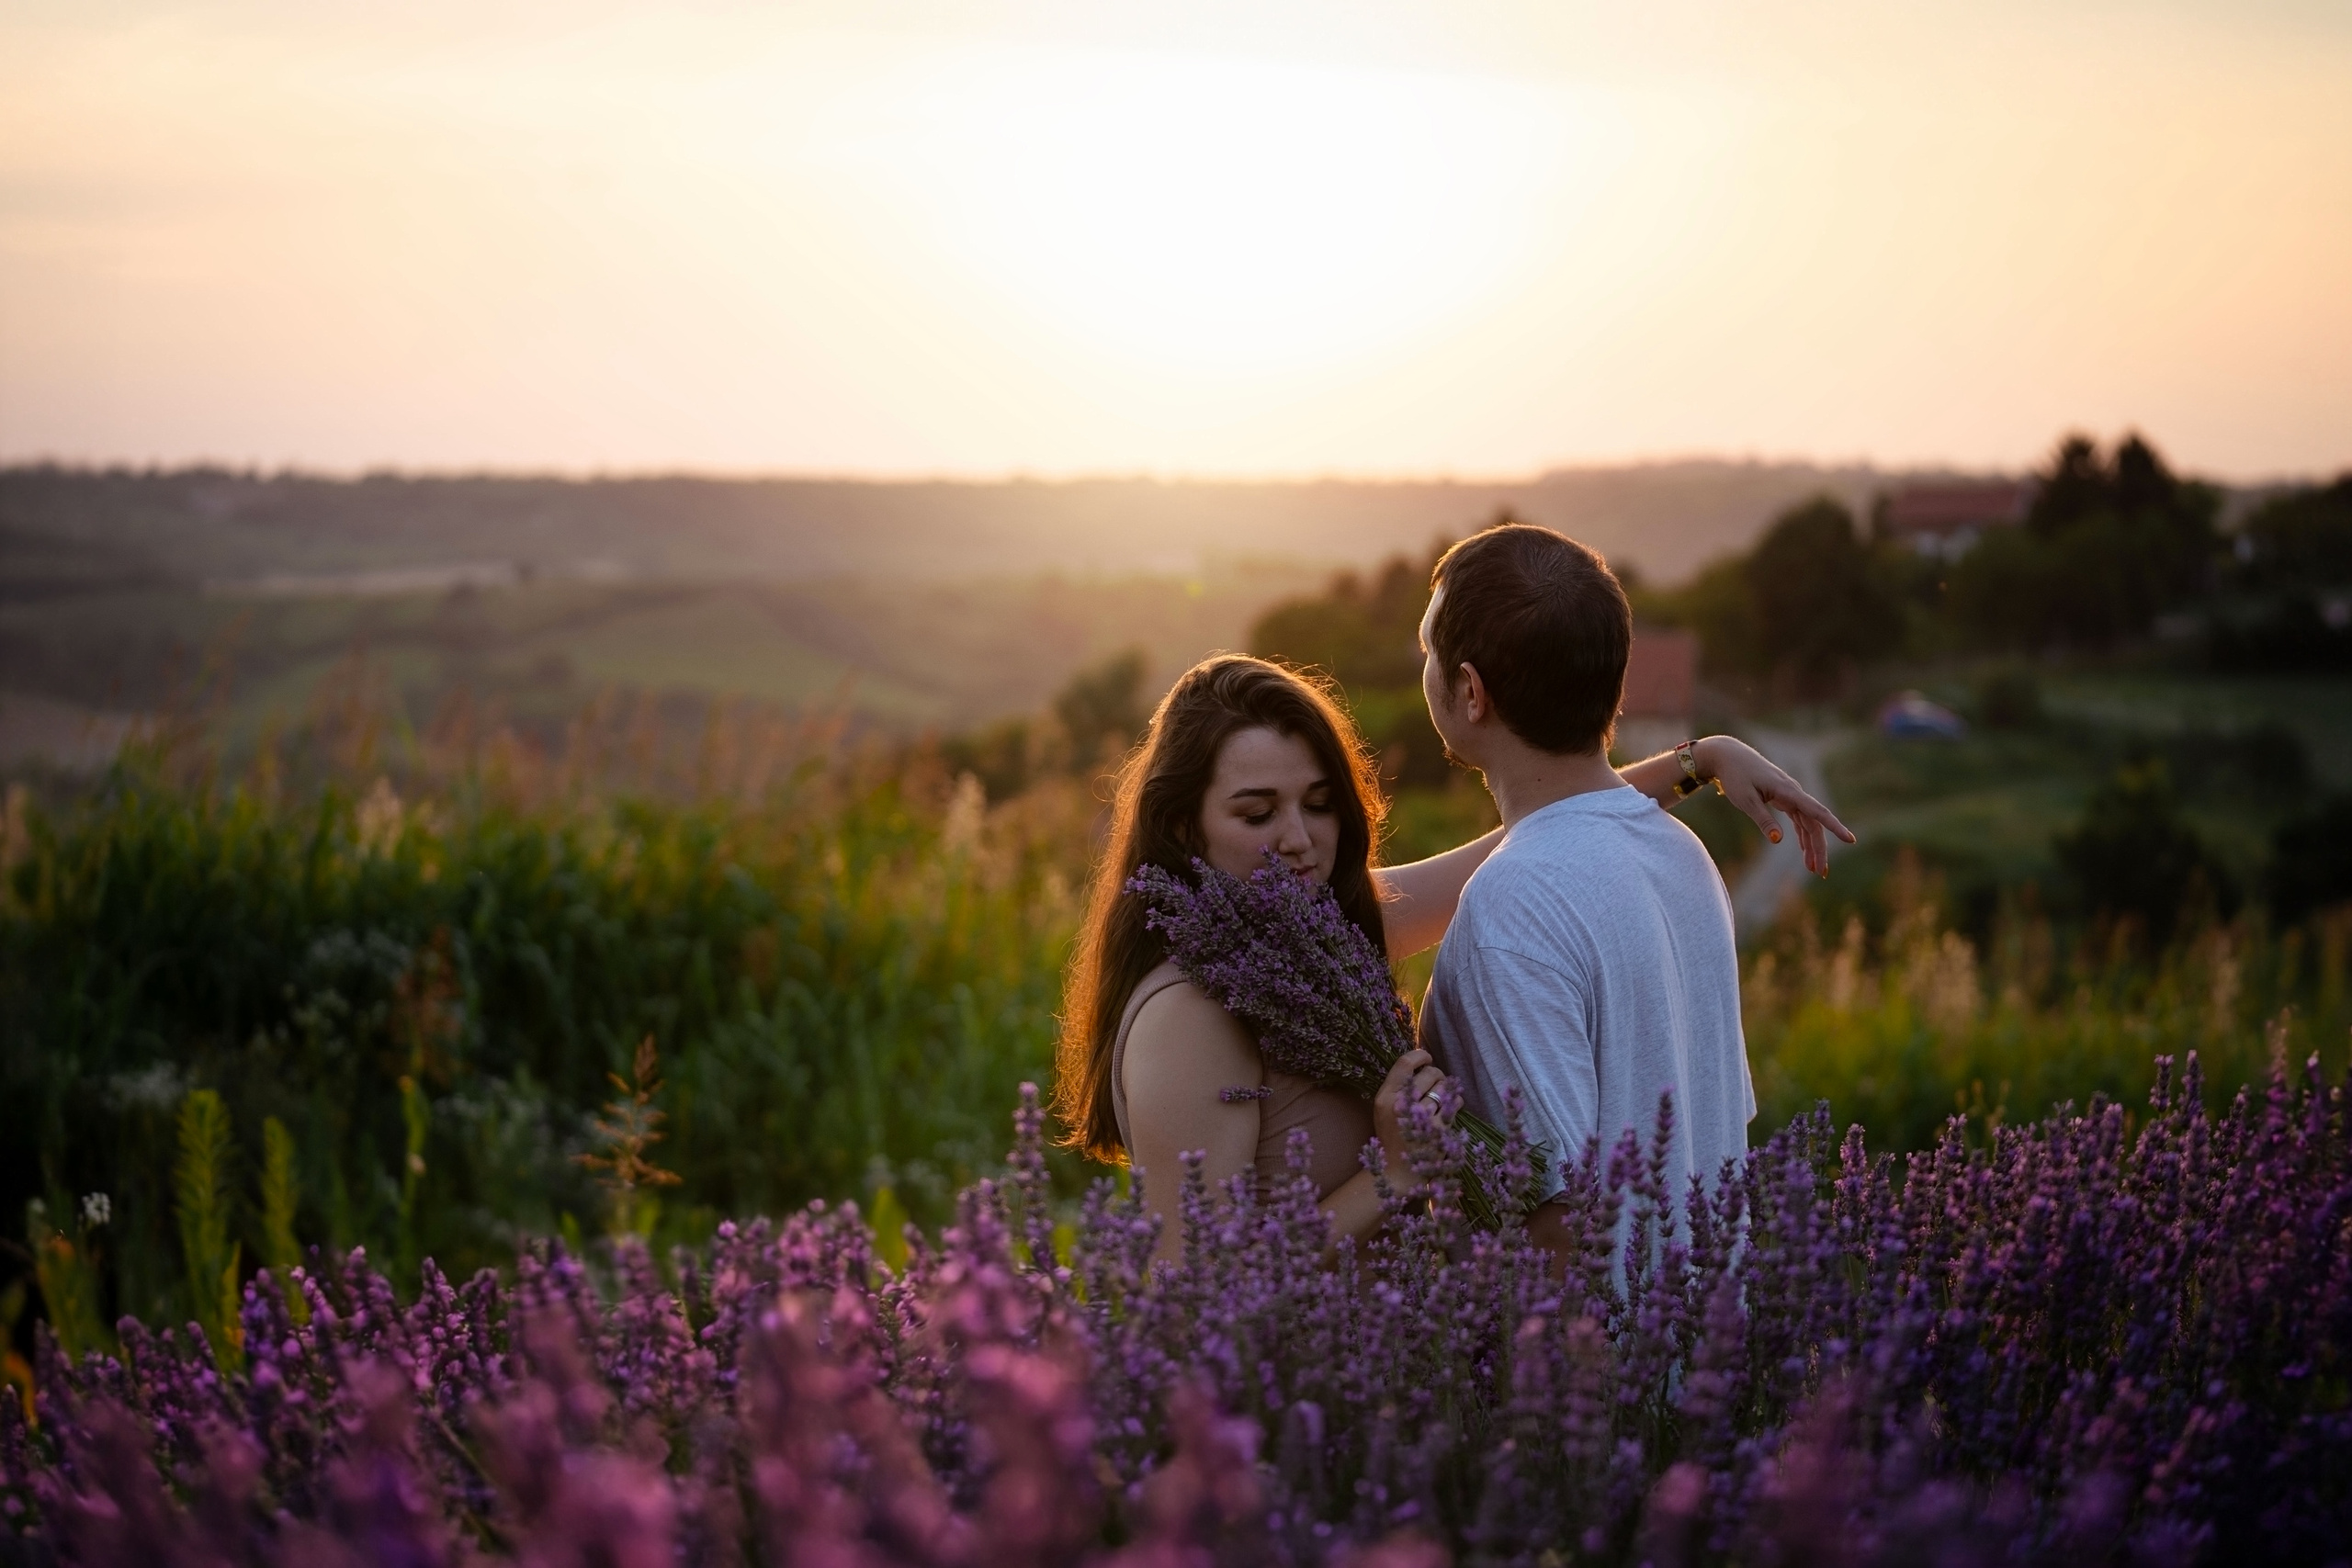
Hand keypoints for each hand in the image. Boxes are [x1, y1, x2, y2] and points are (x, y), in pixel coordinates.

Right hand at [1373, 1049, 1449, 1152]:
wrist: (1397, 1171)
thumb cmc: (1392, 1135)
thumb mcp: (1384, 1109)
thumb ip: (1397, 1087)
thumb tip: (1420, 1062)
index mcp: (1385, 1097)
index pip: (1405, 1063)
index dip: (1420, 1055)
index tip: (1427, 1058)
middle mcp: (1402, 1106)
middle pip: (1430, 1073)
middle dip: (1436, 1075)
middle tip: (1435, 1085)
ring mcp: (1421, 1118)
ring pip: (1445, 1086)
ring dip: (1446, 1090)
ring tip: (1440, 1100)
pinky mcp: (1439, 1129)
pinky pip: (1455, 1102)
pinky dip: (1455, 1103)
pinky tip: (1448, 1109)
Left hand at [1694, 736, 1855, 877]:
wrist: (1729, 756)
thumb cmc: (1735, 776)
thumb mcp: (1745, 800)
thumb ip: (1763, 819)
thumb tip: (1778, 841)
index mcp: (1788, 791)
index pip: (1817, 812)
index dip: (1834, 826)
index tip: (1850, 840)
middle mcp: (1794, 793)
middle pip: (1814, 824)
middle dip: (1819, 848)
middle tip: (1821, 872)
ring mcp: (1790, 796)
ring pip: (1808, 824)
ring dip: (1811, 846)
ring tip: (1813, 869)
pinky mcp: (1784, 798)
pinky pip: (1799, 820)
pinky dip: (1802, 836)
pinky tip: (1804, 852)